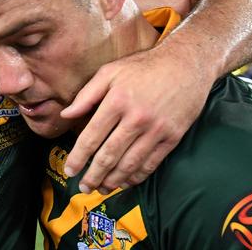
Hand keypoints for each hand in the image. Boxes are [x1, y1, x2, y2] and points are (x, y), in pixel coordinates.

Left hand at [61, 44, 212, 193]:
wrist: (186, 64)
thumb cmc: (144, 66)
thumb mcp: (110, 71)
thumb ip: (86, 95)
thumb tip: (66, 114)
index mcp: (116, 101)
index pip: (92, 136)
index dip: (79, 157)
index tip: (69, 169)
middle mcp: (135, 118)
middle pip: (109, 155)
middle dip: (93, 174)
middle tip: (83, 186)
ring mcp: (156, 130)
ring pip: (130, 164)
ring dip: (113, 180)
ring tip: (101, 188)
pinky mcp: (172, 137)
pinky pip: (151, 163)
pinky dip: (137, 176)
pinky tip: (125, 182)